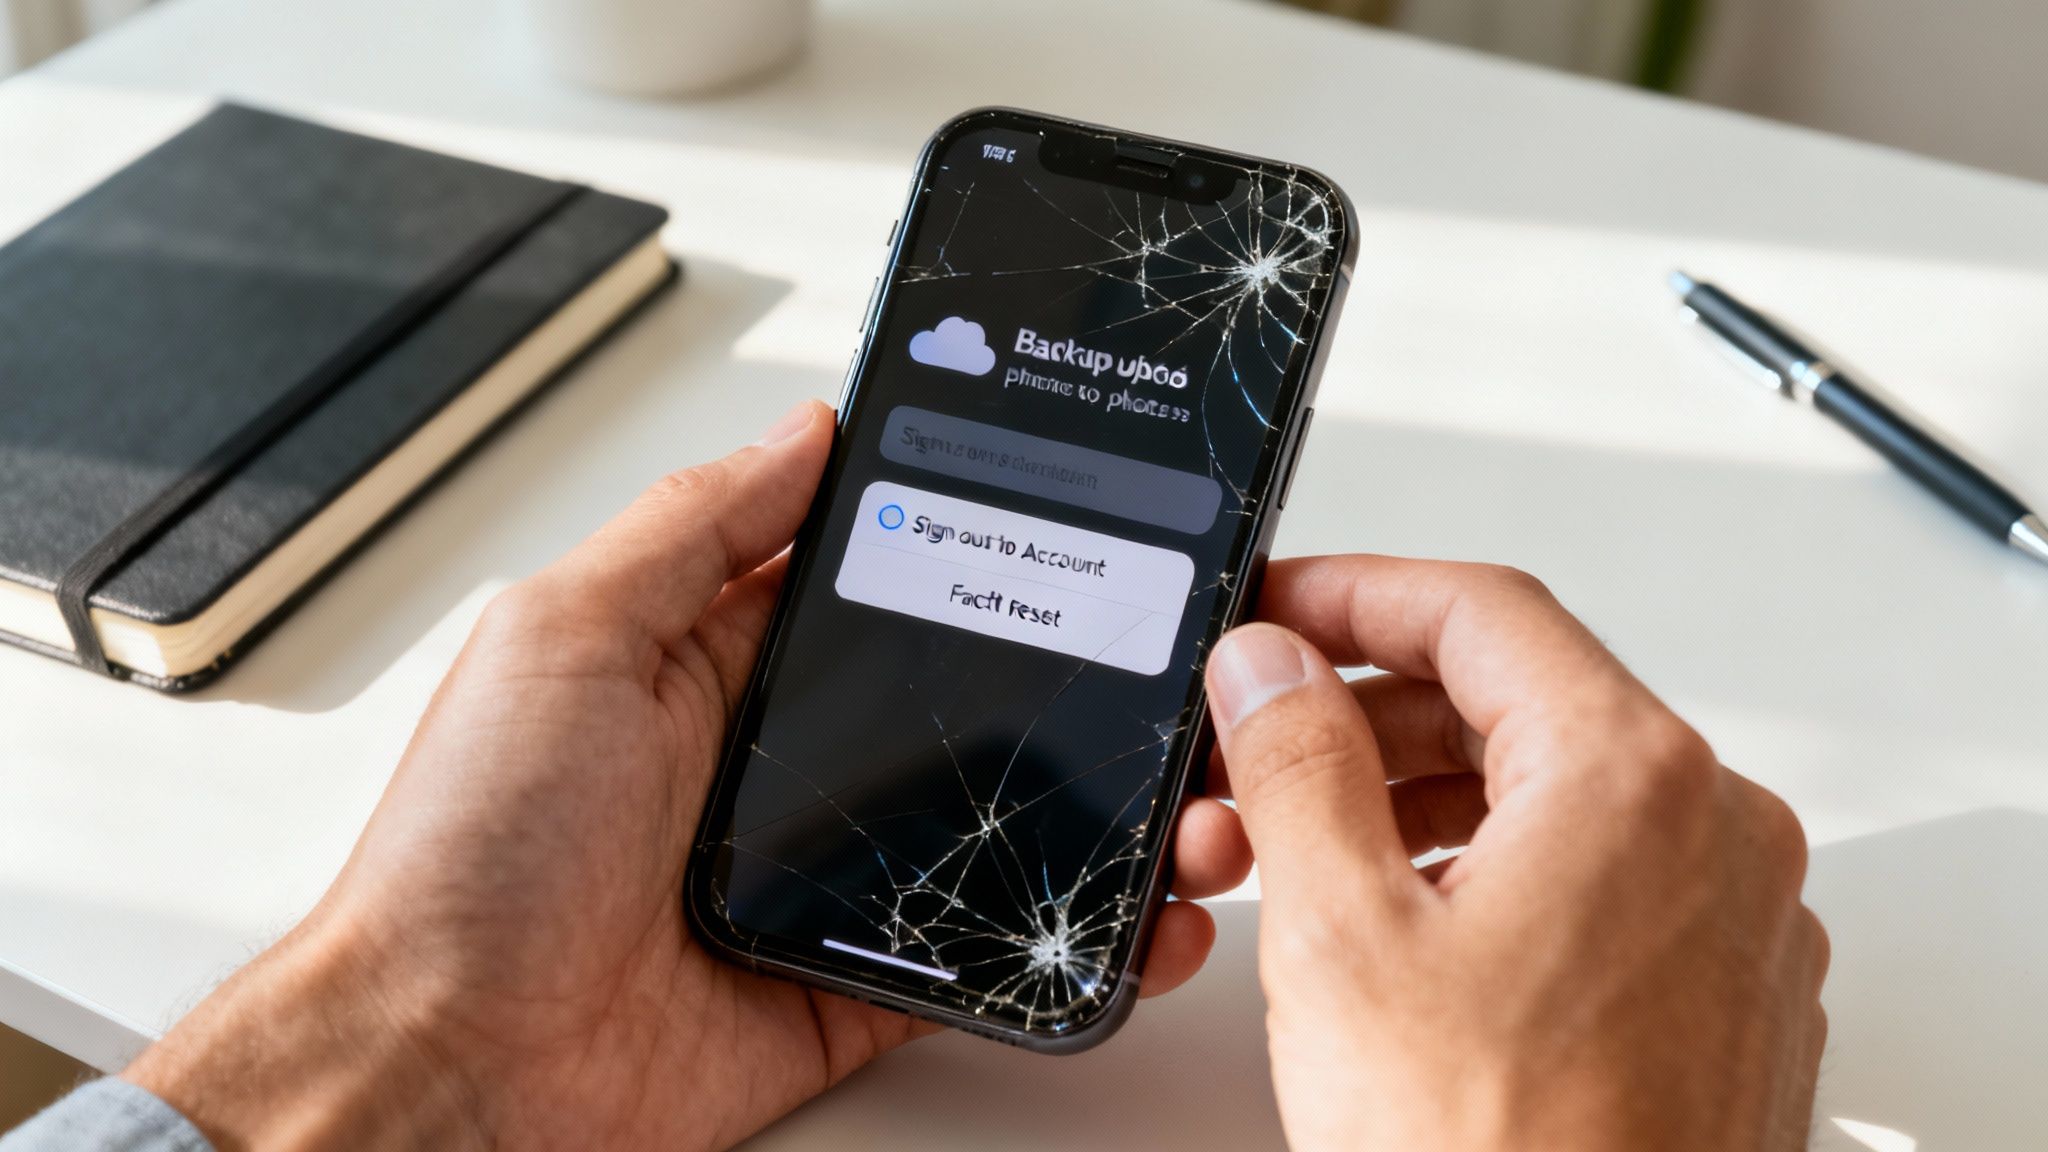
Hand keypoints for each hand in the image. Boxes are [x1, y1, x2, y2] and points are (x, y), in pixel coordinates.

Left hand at [125, 400, 1250, 1150]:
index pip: (866, 574)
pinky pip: (980, 954)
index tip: (1073, 511)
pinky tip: (1139, 916)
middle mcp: (771, 761)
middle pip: (952, 696)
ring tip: (1191, 784)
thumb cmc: (467, 859)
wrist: (448, 1075)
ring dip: (1096, 807)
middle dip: (1068, 678)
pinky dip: (1068, 943)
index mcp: (707, 660)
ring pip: (991, 824)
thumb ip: (692, 531)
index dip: (963, 539)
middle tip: (1174, 657)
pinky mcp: (847, 984)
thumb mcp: (565, 639)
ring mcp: (817, 874)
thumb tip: (804, 434)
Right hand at [1203, 557, 1827, 1151]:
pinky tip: (1406, 929)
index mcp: (1633, 781)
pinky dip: (1494, 874)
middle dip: (1368, 720)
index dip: (1354, 594)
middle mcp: (1716, 832)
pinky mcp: (1725, 997)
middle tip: (1258, 748)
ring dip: (1420, 803)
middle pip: (1520, 703)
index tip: (1277, 610)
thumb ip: (1297, 764)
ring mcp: (1734, 920)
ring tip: (1302, 855)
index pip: (1481, 614)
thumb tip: (1271, 667)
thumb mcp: (1342, 935)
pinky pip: (1601, 881)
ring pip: (1557, 798)